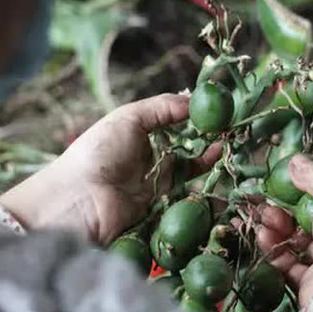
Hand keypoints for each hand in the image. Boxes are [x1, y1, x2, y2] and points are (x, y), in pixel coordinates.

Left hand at [0, 93, 218, 244]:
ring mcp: (158, 187)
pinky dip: (206, 193)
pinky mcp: (163, 211)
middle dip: (212, 144)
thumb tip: (195, 100)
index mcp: (142, 136)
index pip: (179, 127)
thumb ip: (163, 107)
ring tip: (230, 153)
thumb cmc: (99, 152)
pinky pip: (188, 201)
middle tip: (234, 135)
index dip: (201, 121)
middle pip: (190, 152)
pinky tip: (220, 180)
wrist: (78, 200)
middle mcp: (152, 161)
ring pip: (193, 176)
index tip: (223, 115)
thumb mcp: (129, 117)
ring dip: (212, 166)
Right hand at [256, 154, 312, 306]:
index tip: (289, 166)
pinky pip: (290, 258)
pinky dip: (275, 246)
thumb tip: (296, 160)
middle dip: (287, 201)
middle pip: (312, 210)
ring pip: (298, 233)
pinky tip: (263, 237)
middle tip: (267, 194)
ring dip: (278, 223)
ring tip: (265, 217)